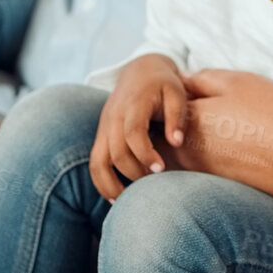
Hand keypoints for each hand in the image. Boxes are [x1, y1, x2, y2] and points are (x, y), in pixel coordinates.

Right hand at [92, 55, 188, 200]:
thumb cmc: (162, 84)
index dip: (145, 154)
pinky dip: (102, 182)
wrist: (139, 71)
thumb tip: (176, 142)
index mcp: (133, 104)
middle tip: (155, 184)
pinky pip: (95, 163)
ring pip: (98, 162)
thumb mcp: (176, 92)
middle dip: (134, 173)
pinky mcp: (101, 136)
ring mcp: (104, 127)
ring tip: (128, 202)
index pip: (133, 133)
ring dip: (110, 185)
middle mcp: (113, 117)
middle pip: (116, 152)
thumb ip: (176, 116)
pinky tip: (116, 197)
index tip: (161, 170)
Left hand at [166, 69, 272, 201]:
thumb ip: (204, 79)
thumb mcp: (240, 82)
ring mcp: (200, 173)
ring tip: (229, 123)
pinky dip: (210, 153)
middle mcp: (186, 150)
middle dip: (174, 118)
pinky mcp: (217, 187)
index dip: (170, 93)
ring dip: (194, 136)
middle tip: (209, 105)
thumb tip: (183, 80)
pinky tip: (240, 143)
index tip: (189, 87)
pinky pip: (200, 165)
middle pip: (165, 132)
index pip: (160, 105)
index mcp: (188, 119)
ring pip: (182, 150)